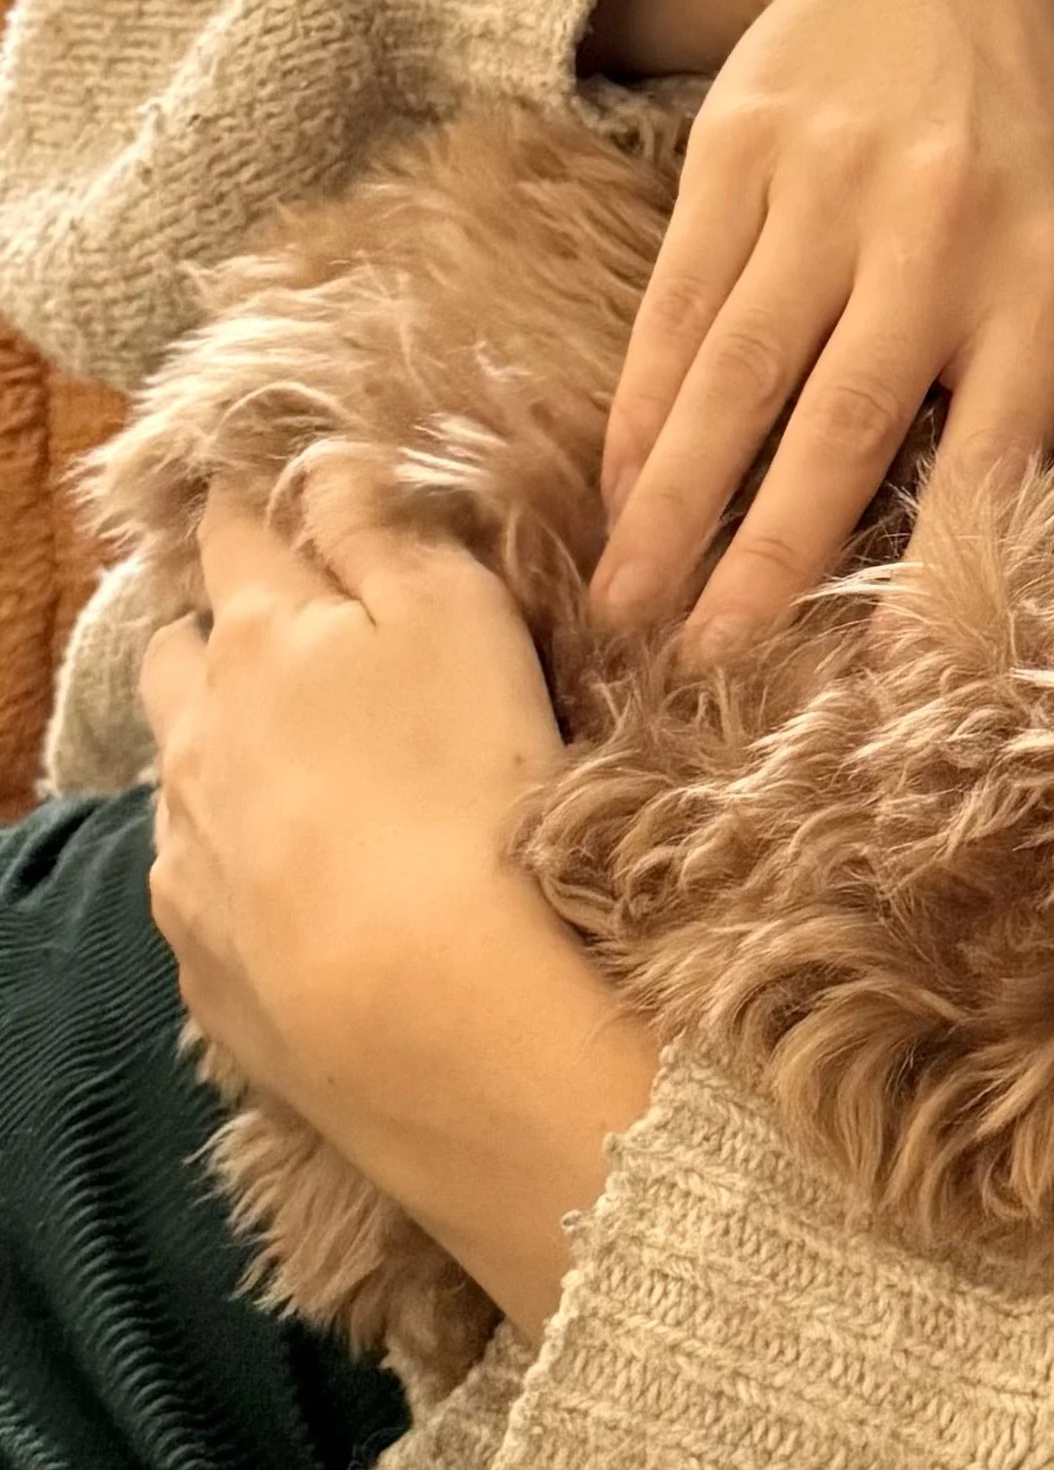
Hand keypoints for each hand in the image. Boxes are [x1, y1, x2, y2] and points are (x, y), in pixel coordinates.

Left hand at [141, 487, 660, 1337]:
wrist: (424, 1004)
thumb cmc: (464, 782)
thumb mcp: (456, 615)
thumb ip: (381, 528)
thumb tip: (326, 465)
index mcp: (259, 634)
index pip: (232, 536)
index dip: (250, 507)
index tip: (269, 497)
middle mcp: (197, 732)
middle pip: (173, 650)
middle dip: (208, 626)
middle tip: (266, 631)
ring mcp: (187, 849)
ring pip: (178, 768)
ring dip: (217, 748)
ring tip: (283, 765)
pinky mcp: (200, 953)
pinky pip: (198, 879)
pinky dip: (234, 860)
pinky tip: (293, 886)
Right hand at [586, 0, 1053, 650]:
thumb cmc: (1011, 150)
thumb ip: (1015, 381)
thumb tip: (946, 567)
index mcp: (1043, 279)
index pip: (992, 449)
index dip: (939, 568)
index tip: (889, 683)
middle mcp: (938, 235)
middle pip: (842, 422)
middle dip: (769, 558)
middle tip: (710, 669)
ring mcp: (830, 187)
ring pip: (740, 372)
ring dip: (675, 501)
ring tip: (629, 606)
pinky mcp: (739, 152)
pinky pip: (680, 303)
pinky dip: (643, 404)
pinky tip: (616, 486)